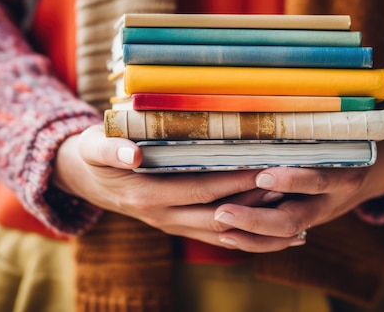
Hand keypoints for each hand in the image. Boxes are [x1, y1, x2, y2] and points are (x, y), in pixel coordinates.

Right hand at [50, 125, 289, 246]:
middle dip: (256, 205)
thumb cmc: (95, 156)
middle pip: (219, 216)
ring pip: (222, 234)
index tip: (264, 168)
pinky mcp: (179, 226)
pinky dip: (246, 237)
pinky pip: (216, 237)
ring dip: (258, 230)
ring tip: (296, 222)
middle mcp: (163, 217)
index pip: (200, 189)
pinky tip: (273, 234)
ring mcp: (173, 225)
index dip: (233, 181)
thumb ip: (111, 148)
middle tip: (292, 190)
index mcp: (146, 196)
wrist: (88, 180)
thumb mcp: (95, 146)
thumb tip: (134, 153)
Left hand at [213, 135, 383, 251]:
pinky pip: (279, 241)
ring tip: (220, 224)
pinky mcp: (306, 225)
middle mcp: (330, 199)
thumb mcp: (340, 132)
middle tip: (223, 212)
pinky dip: (254, 241)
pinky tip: (228, 237)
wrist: (373, 173)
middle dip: (256, 218)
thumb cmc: (347, 141)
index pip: (318, 179)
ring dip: (250, 233)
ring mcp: (317, 216)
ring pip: (283, 233)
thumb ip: (311, 130)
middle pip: (294, 218)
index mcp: (343, 172)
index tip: (262, 174)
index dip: (292, 180)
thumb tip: (273, 103)